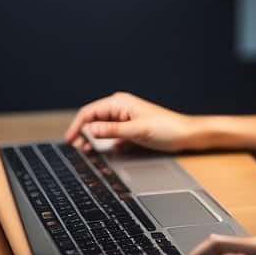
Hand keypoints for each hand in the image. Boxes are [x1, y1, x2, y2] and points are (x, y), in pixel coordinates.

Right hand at [64, 91, 197, 153]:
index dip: (77, 125)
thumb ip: (113, 131)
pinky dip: (104, 142)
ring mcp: (124, 118)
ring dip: (92, 138)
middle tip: (76, 149)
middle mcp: (120, 108)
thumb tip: (91, 130)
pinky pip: (111, 134)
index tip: (69, 140)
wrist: (186, 134)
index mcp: (119, 103)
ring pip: (101, 128)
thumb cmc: (166, 129)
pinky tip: (102, 151)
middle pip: (93, 119)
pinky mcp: (129, 128)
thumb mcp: (137, 131)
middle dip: (83, 133)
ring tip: (85, 151)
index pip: (89, 112)